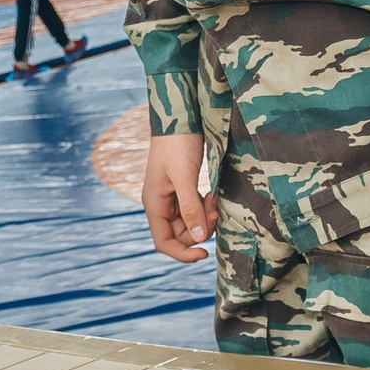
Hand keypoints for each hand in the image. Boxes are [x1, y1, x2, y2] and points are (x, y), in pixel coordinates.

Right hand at [142, 133, 211, 261]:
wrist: (179, 116)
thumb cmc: (177, 144)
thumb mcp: (185, 177)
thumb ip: (191, 209)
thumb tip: (199, 239)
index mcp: (154, 203)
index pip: (163, 242)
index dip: (182, 253)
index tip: (205, 252)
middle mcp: (160, 203)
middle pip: (179, 234)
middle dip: (200, 229)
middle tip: (215, 213)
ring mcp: (171, 196)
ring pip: (189, 222)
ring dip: (205, 217)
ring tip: (215, 199)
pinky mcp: (183, 188)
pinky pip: (195, 208)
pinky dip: (206, 207)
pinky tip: (213, 194)